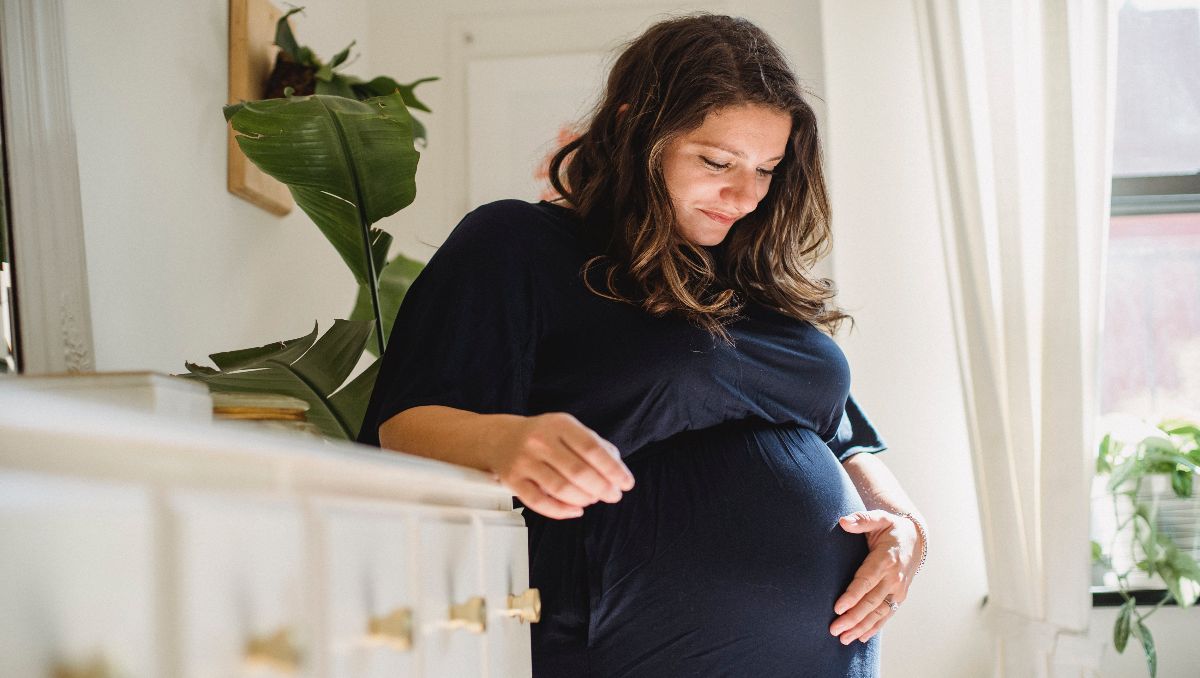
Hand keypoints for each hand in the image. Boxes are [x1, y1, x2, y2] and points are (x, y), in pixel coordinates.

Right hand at [491, 412, 634, 519]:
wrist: (501, 438)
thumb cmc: (543, 435)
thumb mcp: (568, 428)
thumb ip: (595, 445)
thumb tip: (617, 469)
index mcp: (559, 425)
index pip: (592, 449)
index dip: (613, 469)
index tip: (626, 483)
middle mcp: (540, 441)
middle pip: (578, 472)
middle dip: (602, 488)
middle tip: (613, 495)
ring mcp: (524, 462)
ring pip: (560, 489)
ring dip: (584, 499)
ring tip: (593, 499)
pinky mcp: (513, 481)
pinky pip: (539, 502)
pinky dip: (561, 511)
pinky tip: (576, 510)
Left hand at [828, 510, 922, 644]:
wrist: (916, 539)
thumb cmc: (891, 528)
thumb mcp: (879, 518)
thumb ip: (861, 520)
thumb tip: (843, 521)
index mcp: (886, 559)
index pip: (866, 580)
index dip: (852, 595)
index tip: (838, 608)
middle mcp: (894, 578)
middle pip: (871, 602)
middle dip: (853, 618)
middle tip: (834, 629)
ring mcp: (898, 590)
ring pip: (878, 613)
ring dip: (861, 627)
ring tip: (843, 639)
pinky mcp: (899, 597)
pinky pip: (886, 615)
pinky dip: (874, 627)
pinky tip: (861, 637)